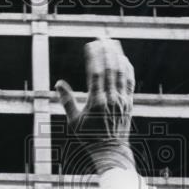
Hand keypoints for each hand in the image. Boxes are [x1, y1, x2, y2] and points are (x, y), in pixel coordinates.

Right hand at [56, 38, 135, 174]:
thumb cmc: (89, 138)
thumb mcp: (74, 122)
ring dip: (117, 55)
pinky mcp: (129, 102)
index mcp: (96, 103)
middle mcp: (111, 99)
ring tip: (112, 41)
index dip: (94, 56)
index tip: (90, 44)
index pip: (97, 73)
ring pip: (122, 72)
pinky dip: (126, 67)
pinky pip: (129, 80)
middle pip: (111, 68)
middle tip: (101, 36)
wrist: (111, 151)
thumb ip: (67, 101)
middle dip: (106, 50)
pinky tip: (123, 58)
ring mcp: (122, 100)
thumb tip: (58, 83)